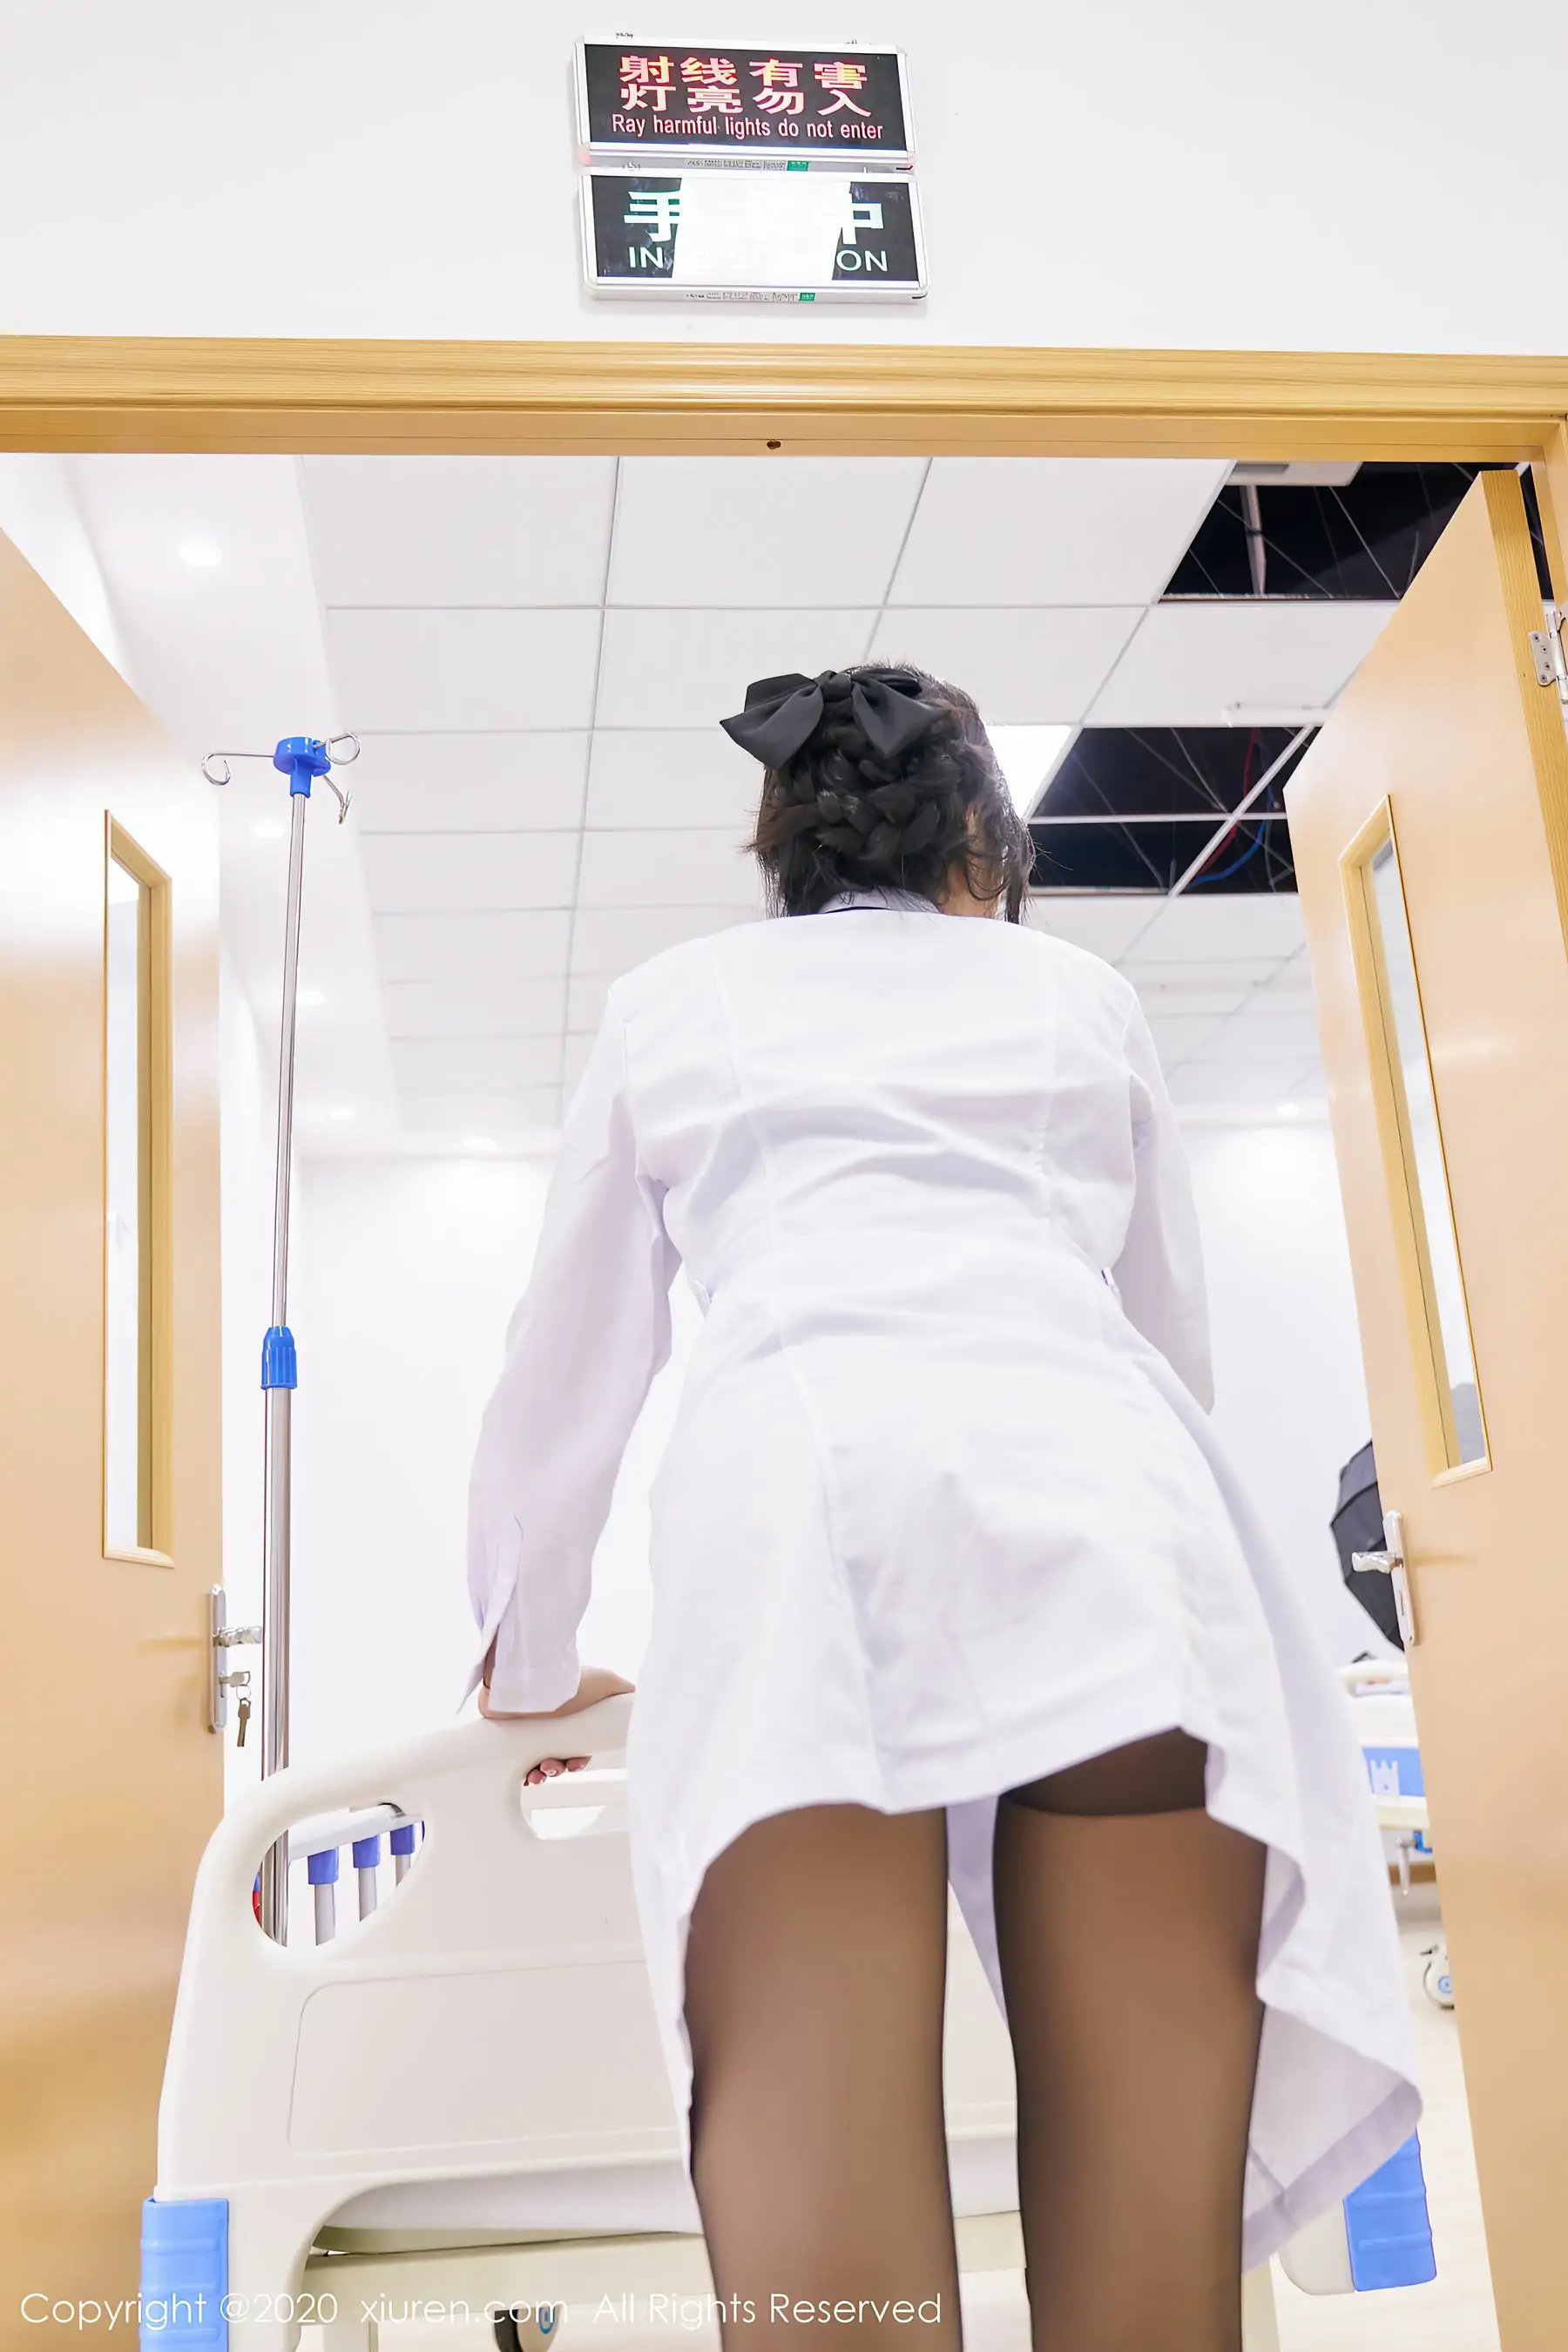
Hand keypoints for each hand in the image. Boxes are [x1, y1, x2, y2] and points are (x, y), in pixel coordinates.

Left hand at [479, 1662, 633, 1783]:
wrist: (534, 1680)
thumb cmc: (570, 1680)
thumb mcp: (607, 1681)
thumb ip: (625, 1691)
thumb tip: (638, 1699)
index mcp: (571, 1715)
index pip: (576, 1747)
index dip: (578, 1760)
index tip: (576, 1764)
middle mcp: (550, 1721)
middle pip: (557, 1756)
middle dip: (559, 1768)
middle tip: (555, 1767)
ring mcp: (529, 1726)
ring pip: (537, 1760)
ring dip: (543, 1773)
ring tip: (540, 1772)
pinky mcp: (510, 1731)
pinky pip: (515, 1759)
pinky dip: (523, 1771)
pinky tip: (527, 1774)